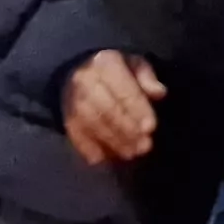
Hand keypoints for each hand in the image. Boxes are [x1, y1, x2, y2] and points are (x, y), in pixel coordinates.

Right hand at [63, 50, 164, 165]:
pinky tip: (102, 159)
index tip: (150, 128)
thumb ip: (147, 78)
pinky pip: (74, 132)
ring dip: (111, 141)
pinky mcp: (64, 114)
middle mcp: (85, 80)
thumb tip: (159, 93)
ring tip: (130, 154)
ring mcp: (71, 98)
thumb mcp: (135, 64)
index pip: (123, 89)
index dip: (137, 109)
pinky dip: (87, 147)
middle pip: (106, 108)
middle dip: (126, 129)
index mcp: (105, 63)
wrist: (77, 69)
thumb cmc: (116, 70)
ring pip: (91, 122)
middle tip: (144, 147)